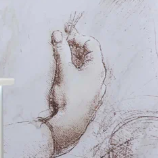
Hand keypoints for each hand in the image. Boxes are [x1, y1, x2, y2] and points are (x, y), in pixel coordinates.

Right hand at [44, 30, 106, 152]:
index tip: (63, 39)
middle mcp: (100, 77)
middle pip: (90, 55)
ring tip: (60, 59)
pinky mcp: (89, 96)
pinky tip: (66, 76)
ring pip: (87, 67)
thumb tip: (58, 33)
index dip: (77, 38)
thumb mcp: (64, 70)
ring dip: (74, 60)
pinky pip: (84, 78)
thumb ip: (61, 50)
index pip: (91, 44)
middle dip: (74, 48)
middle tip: (60, 45)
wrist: (70, 124)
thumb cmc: (69, 96)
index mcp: (97, 68)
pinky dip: (75, 71)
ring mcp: (96, 88)